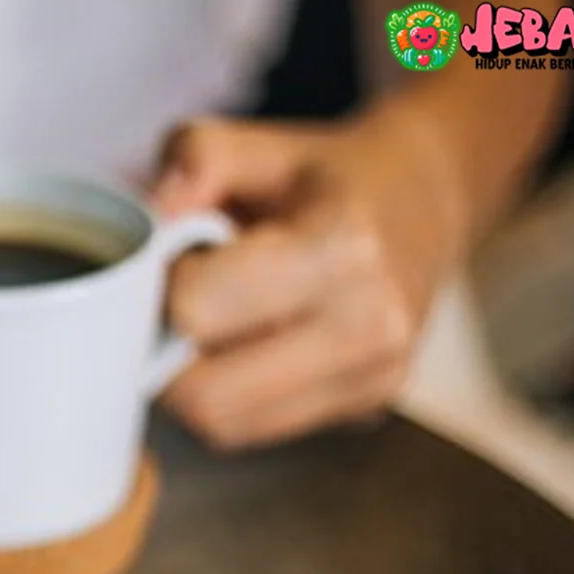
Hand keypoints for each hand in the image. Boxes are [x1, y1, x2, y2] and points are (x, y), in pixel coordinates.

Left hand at [150, 111, 468, 448]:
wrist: (422, 200)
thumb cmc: (324, 175)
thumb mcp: (258, 143)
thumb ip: (194, 158)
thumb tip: (150, 212)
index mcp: (341, 247)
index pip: (199, 310)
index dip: (160, 288)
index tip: (169, 264)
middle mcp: (369, 324)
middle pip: (206, 394)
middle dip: (165, 354)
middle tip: (170, 309)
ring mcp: (373, 377)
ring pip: (224, 425)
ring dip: (191, 383)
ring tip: (208, 325)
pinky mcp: (364, 408)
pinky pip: (255, 430)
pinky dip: (227, 399)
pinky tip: (240, 348)